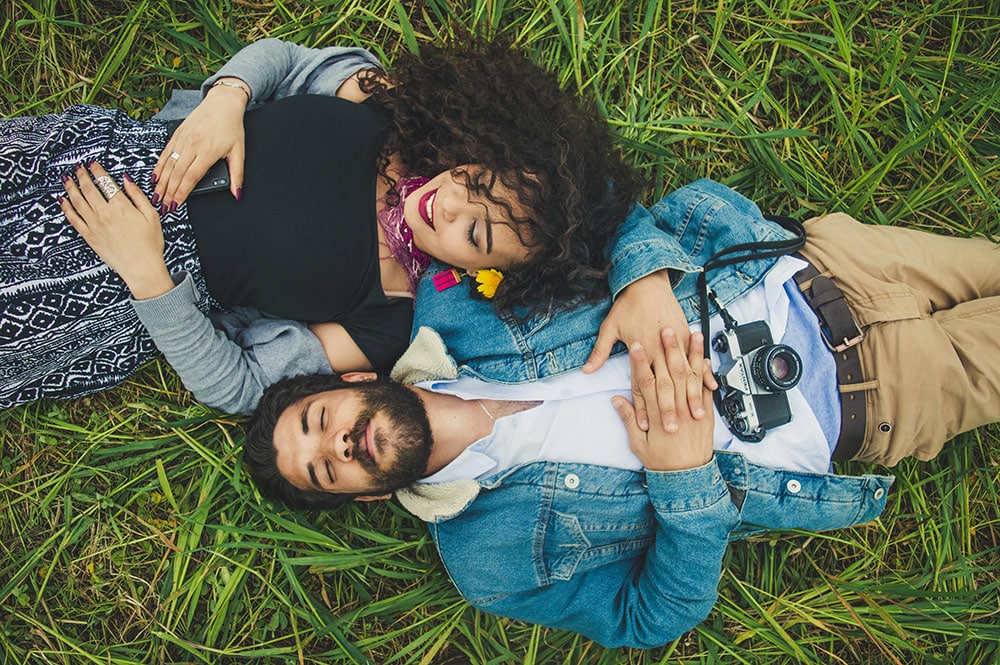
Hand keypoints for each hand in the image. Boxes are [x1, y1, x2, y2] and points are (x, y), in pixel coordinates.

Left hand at [61, 162, 173, 299]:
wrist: (141, 267)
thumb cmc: (150, 245)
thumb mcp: (152, 216)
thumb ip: (138, 196)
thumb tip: (127, 181)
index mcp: (121, 207)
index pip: (105, 182)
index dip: (97, 171)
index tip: (93, 164)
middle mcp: (104, 214)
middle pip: (88, 189)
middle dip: (82, 175)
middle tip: (78, 168)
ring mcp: (94, 225)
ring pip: (77, 201)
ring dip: (70, 187)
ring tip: (66, 179)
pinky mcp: (89, 236)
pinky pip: (73, 218)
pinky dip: (66, 208)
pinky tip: (63, 201)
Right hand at [152, 79, 247, 207]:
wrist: (223, 103)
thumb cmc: (232, 127)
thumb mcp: (239, 152)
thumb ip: (237, 175)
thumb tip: (237, 194)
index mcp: (208, 152)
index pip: (191, 178)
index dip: (181, 193)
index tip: (175, 205)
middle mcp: (193, 145)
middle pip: (177, 174)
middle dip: (168, 192)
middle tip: (162, 206)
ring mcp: (183, 139)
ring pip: (169, 164)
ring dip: (161, 182)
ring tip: (156, 196)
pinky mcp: (177, 133)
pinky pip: (166, 152)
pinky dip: (159, 166)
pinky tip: (155, 177)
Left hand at [584, 269, 716, 430]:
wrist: (647, 283)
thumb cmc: (628, 305)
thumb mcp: (610, 328)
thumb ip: (600, 352)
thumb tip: (587, 370)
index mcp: (641, 348)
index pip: (642, 384)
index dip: (643, 406)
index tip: (645, 425)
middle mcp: (660, 348)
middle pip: (665, 385)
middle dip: (670, 409)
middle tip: (673, 429)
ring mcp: (677, 343)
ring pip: (685, 376)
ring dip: (691, 397)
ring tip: (695, 415)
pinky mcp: (687, 337)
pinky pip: (698, 360)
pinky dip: (705, 375)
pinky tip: (711, 389)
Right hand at [614, 329, 714, 471]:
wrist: (687, 477)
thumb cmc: (661, 461)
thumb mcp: (637, 444)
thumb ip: (628, 420)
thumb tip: (617, 401)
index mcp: (656, 415)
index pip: (646, 383)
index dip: (641, 363)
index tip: (637, 347)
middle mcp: (675, 409)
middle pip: (671, 373)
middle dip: (668, 350)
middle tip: (665, 329)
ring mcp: (692, 409)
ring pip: (692, 376)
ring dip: (692, 354)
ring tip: (692, 335)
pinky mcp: (706, 412)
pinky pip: (707, 388)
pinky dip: (706, 371)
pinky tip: (705, 356)